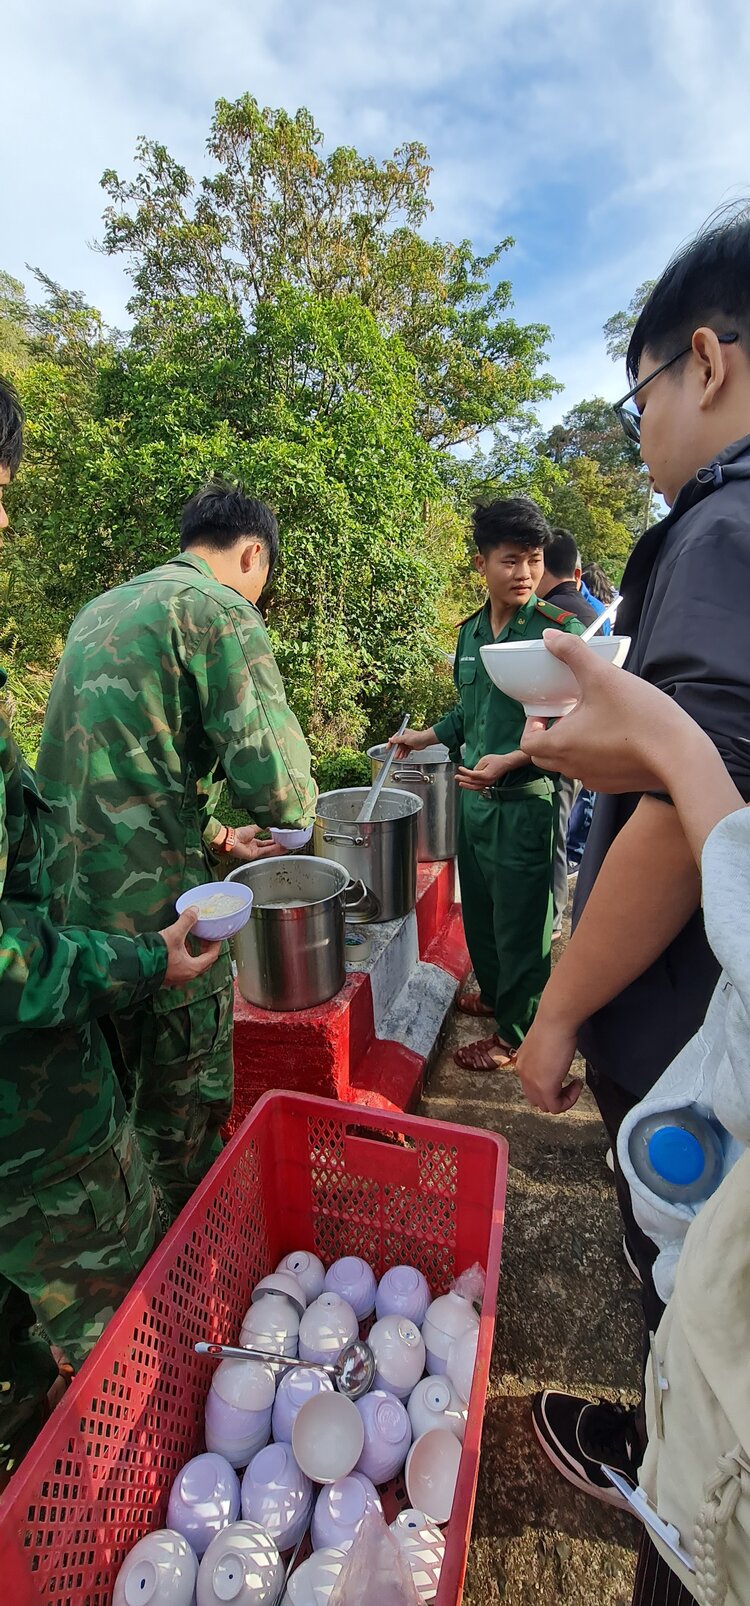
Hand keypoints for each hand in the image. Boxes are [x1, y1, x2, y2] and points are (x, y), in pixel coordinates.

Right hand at [158, 907, 220, 986]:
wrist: (136, 966)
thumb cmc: (155, 955)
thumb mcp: (174, 934)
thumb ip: (186, 921)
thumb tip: (195, 910)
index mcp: (192, 968)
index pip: (212, 956)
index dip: (216, 944)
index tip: (216, 936)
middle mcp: (186, 975)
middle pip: (203, 961)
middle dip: (205, 948)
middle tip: (205, 937)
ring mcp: (176, 977)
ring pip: (191, 964)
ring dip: (193, 952)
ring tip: (191, 939)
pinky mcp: (167, 975)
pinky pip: (181, 966)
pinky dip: (183, 955)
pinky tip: (176, 946)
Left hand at [231, 824, 283, 861]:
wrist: (231, 839)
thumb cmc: (238, 833)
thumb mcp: (252, 828)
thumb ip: (261, 828)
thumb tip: (269, 825)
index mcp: (253, 842)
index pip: (266, 843)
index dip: (273, 842)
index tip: (281, 840)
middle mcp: (255, 848)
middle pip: (268, 848)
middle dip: (277, 847)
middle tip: (287, 845)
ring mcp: (255, 852)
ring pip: (269, 851)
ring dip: (278, 850)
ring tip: (287, 847)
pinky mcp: (254, 854)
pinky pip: (265, 851)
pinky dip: (273, 849)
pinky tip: (280, 847)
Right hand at [388, 728, 430, 760]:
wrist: (425, 740)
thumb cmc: (417, 737)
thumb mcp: (404, 738)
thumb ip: (397, 739)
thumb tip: (390, 739)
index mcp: (402, 733)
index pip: (394, 739)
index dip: (390, 744)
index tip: (388, 748)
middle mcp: (404, 737)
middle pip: (398, 745)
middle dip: (396, 751)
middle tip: (394, 756)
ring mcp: (407, 742)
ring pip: (402, 749)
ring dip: (400, 753)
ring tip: (399, 758)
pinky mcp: (411, 746)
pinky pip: (406, 750)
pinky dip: (404, 754)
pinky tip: (404, 756)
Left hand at [456, 753, 512, 790]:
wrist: (506, 763)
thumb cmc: (497, 760)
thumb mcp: (485, 760)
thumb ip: (477, 767)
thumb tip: (472, 772)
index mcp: (486, 775)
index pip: (472, 775)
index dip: (465, 772)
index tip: (460, 768)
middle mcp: (487, 781)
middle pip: (473, 782)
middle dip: (463, 780)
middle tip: (457, 777)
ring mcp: (489, 783)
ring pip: (476, 787)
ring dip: (467, 786)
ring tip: (460, 783)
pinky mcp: (489, 783)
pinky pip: (479, 787)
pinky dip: (473, 787)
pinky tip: (468, 785)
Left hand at [515, 1011, 582, 1112]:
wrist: (555, 1021)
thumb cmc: (553, 1025)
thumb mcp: (545, 1043)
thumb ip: (545, 1055)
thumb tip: (555, 1059)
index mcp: (522, 1063)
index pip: (530, 1086)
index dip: (548, 1085)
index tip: (563, 1075)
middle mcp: (523, 1074)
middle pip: (536, 1099)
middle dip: (554, 1095)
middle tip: (568, 1084)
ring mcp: (532, 1082)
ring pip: (546, 1106)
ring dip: (562, 1099)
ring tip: (574, 1085)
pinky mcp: (545, 1087)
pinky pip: (556, 1107)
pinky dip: (569, 1100)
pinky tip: (577, 1084)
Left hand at [519, 630, 692, 792]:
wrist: (680, 755)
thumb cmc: (639, 717)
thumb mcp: (603, 676)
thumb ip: (573, 653)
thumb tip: (550, 635)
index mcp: (562, 745)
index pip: (528, 743)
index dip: (532, 725)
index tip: (549, 710)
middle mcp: (573, 768)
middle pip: (545, 756)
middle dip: (550, 735)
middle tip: (569, 713)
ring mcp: (595, 780)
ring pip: (570, 764)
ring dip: (573, 745)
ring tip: (594, 721)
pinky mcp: (615, 785)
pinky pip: (594, 771)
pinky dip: (596, 756)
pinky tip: (617, 737)